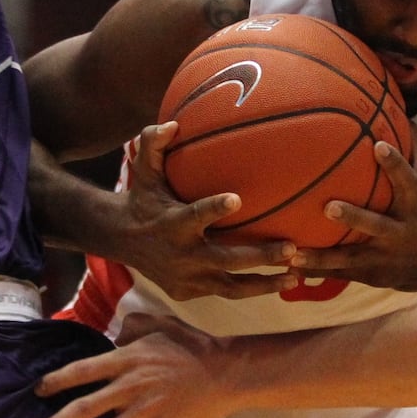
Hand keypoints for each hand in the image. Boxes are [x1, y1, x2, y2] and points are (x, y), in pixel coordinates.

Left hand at [33, 313, 234, 417]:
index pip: (83, 371)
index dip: (57, 381)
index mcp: (126, 360)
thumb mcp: (161, 325)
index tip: (38, 391)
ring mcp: (144, 412)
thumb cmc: (193, 346)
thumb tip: (118, 332)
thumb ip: (135, 327)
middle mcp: (129, 387)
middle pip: (85, 409)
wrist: (225, 372)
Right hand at [114, 123, 297, 300]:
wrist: (121, 239)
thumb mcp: (144, 170)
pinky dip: (252, 289)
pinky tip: (279, 282)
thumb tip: (173, 125)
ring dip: (265, 283)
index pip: (194, 215)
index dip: (214, 208)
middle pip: (226, 259)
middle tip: (291, 248)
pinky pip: (225, 292)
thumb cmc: (144, 198)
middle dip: (260, 256)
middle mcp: (181, 255)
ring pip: (232, 287)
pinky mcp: (190, 292)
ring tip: (295, 275)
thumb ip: (153, 142)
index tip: (237, 199)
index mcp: (173, 223)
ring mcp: (186, 278)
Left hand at [287, 139, 416, 293]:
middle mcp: (401, 232)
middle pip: (376, 225)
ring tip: (293, 254)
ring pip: (352, 258)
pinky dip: (317, 273)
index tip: (378, 145)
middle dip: (354, 217)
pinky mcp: (373, 274)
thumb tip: (402, 111)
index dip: (395, 164)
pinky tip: (290, 269)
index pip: (407, 181)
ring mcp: (386, 257)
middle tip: (328, 208)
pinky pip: (342, 274)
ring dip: (323, 257)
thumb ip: (415, 150)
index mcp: (416, 205)